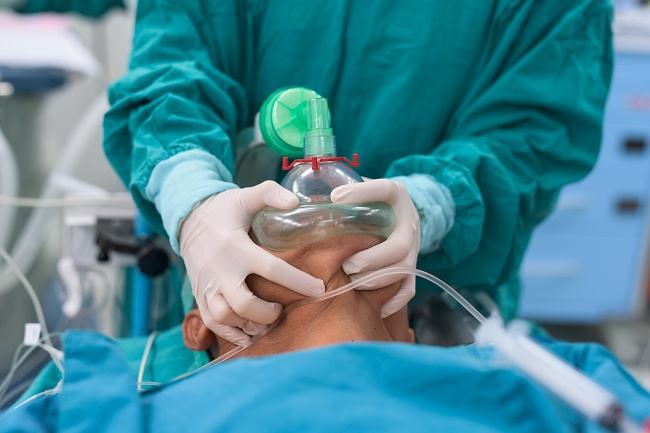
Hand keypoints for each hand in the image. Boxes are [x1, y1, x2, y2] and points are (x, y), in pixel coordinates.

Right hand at [180, 181, 324, 345]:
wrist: (188, 220)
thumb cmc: (224, 209)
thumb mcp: (246, 196)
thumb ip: (270, 193)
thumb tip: (295, 202)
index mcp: (236, 246)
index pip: (272, 269)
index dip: (298, 282)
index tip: (319, 288)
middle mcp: (220, 269)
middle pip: (244, 304)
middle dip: (267, 313)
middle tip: (280, 309)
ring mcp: (207, 285)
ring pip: (225, 317)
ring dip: (248, 326)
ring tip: (266, 322)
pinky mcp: (200, 295)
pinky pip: (212, 323)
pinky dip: (231, 335)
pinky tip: (249, 336)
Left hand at [331, 179, 418, 316]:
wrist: (397, 212)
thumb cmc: (367, 201)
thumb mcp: (358, 187)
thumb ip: (340, 189)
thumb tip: (310, 192)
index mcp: (396, 197)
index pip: (386, 190)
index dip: (363, 193)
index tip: (335, 197)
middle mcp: (409, 223)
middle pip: (399, 245)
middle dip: (372, 258)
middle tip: (348, 265)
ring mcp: (414, 248)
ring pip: (404, 269)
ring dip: (377, 280)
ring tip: (352, 282)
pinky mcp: (412, 268)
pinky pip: (408, 289)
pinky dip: (393, 301)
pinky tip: (375, 306)